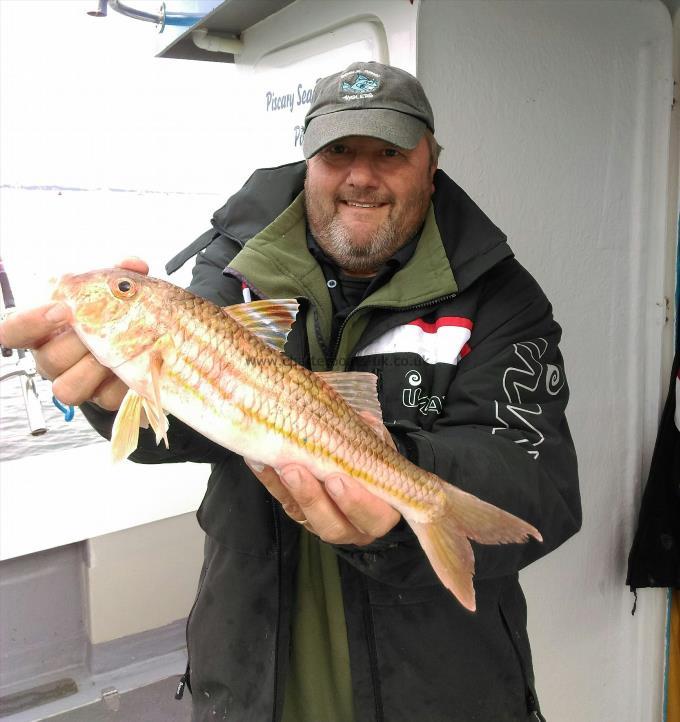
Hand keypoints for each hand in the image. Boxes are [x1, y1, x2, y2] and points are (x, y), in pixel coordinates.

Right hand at [0, 258, 148, 409]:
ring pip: (67, 388)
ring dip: (94, 369)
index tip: (60, 309)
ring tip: (116, 351)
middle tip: (102, 329)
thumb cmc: (110, 314)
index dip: (31, 322)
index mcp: (43, 329)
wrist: (139, 342)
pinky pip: (104, 399)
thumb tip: (132, 265)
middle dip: (78, 343)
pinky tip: (134, 366)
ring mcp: (73, 380)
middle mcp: (50, 358)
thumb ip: (118, 275)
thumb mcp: (111, 291)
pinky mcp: (100, 398)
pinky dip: (121, 383)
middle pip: (48, 359)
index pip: (13, 331)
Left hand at [245, 412, 400, 544]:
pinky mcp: (301, 515)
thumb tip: (365, 420)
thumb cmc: (373, 461)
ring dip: (292, 492)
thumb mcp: (381, 449)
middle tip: (297, 471)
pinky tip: (262, 462)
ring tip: (281, 466)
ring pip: (307, 520)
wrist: (356, 468)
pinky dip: (272, 482)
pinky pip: (285, 503)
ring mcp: (325, 523)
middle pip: (335, 527)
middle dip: (314, 499)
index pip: (375, 518)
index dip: (357, 503)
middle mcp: (354, 527)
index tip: (337, 479)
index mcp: (382, 512)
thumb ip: (375, 438)